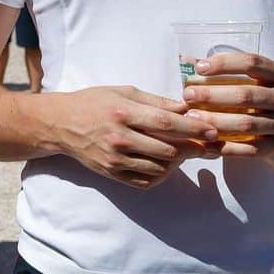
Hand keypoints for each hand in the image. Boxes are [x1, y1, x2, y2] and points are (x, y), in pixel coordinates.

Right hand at [49, 85, 220, 188]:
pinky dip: (161, 175)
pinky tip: (165, 164)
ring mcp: (115, 158)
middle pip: (167, 148)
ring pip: (160, 167)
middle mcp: (119, 137)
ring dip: (177, 161)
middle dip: (192, 147)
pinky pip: (146, 181)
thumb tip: (186, 108)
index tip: (212, 130)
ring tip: (184, 151)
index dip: (193, 127)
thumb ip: (155, 101)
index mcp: (123, 112)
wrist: (60, 124)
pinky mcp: (112, 173)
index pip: (166, 122)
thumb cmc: (93, 102)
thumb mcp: (122, 92)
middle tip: (207, 145)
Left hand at [183, 51, 273, 157]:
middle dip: (212, 95)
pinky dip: (228, 147)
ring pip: (247, 123)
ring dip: (216, 121)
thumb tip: (187, 60)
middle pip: (246, 96)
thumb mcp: (266, 77)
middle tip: (188, 95)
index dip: (224, 64)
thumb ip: (231, 70)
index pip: (252, 63)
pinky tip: (207, 143)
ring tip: (192, 118)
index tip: (199, 67)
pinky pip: (252, 149)